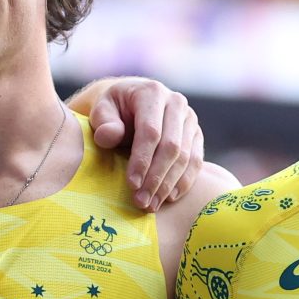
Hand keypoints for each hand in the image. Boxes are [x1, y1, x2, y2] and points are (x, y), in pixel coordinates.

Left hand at [87, 78, 204, 210]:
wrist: (131, 103)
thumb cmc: (113, 110)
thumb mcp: (101, 111)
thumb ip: (103, 122)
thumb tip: (109, 136)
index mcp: (152, 93)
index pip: (151, 132)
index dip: (142, 160)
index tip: (131, 185)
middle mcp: (176, 103)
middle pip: (172, 147)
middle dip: (156, 178)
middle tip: (141, 202)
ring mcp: (190, 119)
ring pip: (186, 157)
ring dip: (168, 185)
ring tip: (151, 205)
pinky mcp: (196, 135)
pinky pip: (196, 162)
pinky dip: (183, 182)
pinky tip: (169, 198)